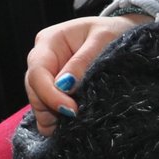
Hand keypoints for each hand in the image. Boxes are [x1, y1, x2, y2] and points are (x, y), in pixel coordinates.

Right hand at [24, 13, 151, 135]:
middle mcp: (44, 58)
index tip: (71, 111)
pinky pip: (48, 107)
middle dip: (50, 108)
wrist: (124, 34)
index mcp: (50, 41)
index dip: (49, 94)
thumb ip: (83, 61)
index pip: (38, 71)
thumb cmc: (115, 32)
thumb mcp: (104, 40)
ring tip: (75, 126)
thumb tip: (65, 85)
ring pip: (38, 100)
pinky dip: (56, 119)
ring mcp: (49, 74)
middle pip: (34, 89)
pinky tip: (70, 126)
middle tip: (76, 120)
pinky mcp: (56, 88)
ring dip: (52, 116)